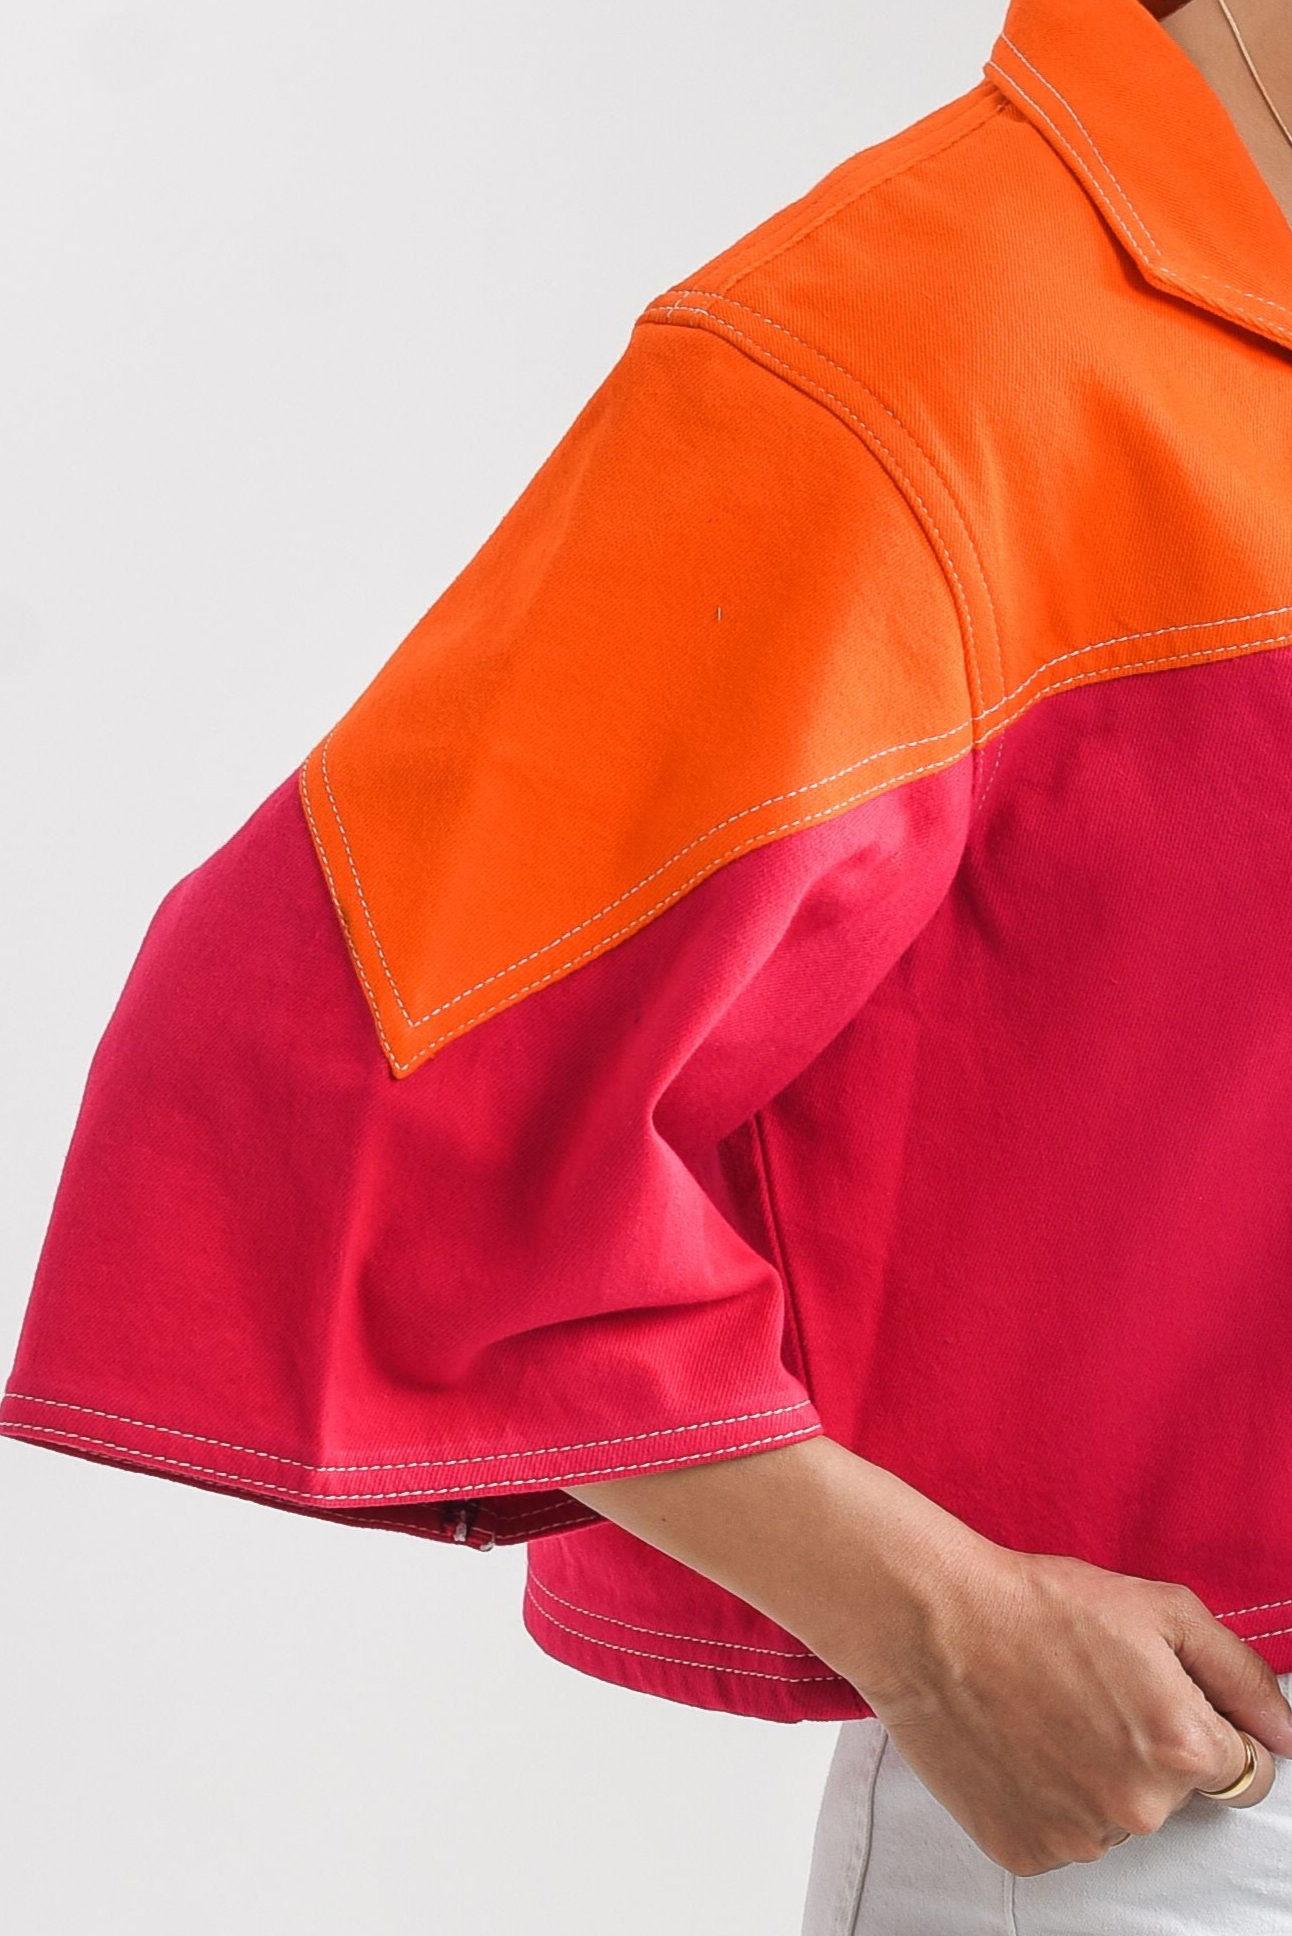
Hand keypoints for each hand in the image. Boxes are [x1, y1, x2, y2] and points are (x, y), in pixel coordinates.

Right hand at [851, 1545, 1291, 1876]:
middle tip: (1090, 1693)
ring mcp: (1080, 1837)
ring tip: (1047, 1713)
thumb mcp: (1159, 1608)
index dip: (1202, 1725)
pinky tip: (1021, 1744)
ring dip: (1095, 1777)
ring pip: (1117, 1817)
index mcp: (1182, 1746)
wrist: (932, 1624)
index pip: (1243, 1770)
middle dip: (1148, 1751)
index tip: (1154, 1698)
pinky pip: (1063, 1834)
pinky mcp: (1026, 1851)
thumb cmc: (1038, 1605)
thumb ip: (1239, 1673)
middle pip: (1177, 1796)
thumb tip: (1285, 1732)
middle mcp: (1139, 1807)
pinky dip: (1047, 1799)